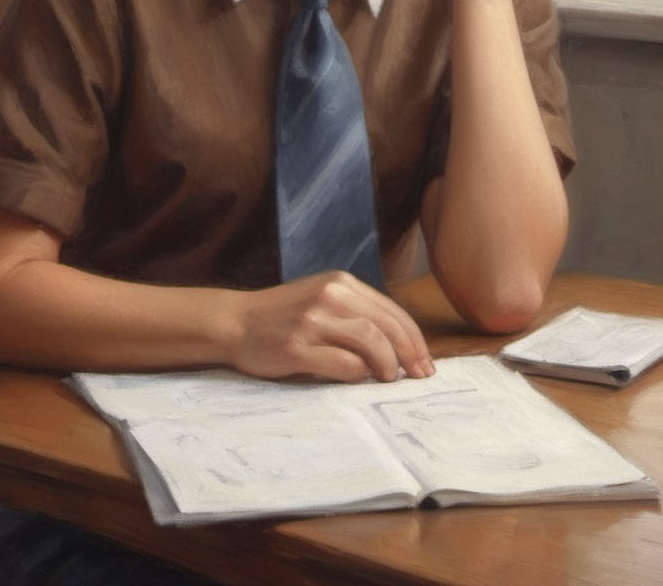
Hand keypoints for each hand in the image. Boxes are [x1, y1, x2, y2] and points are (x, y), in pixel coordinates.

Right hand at [229, 271, 434, 382]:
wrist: (236, 323)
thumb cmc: (284, 317)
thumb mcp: (322, 300)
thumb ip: (356, 313)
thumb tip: (401, 346)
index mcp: (341, 282)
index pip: (392, 311)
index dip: (415, 339)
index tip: (426, 363)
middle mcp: (329, 295)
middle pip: (388, 326)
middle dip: (410, 355)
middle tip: (419, 377)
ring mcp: (312, 320)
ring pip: (371, 342)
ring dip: (388, 365)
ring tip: (389, 379)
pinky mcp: (297, 346)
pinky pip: (344, 363)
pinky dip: (360, 375)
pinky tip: (360, 379)